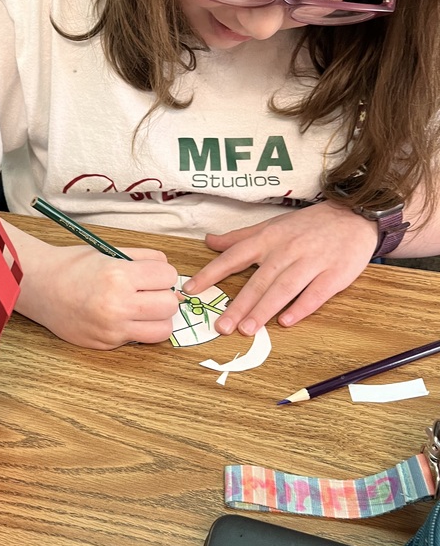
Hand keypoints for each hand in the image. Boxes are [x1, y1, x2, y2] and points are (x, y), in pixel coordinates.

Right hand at [17, 244, 181, 348]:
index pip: (168, 276)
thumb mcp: (108, 251)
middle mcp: (117, 305)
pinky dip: (138, 329)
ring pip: (163, 330)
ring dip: (158, 318)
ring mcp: (112, 329)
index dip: (163, 274)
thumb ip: (143, 258)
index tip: (153, 274)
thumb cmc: (73, 266)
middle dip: (164, 296)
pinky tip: (123, 317)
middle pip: (170, 305)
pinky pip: (139, 339)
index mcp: (119, 275)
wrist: (39, 287)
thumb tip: (169, 272)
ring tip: (143, 308)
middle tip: (149, 291)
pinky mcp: (106, 344)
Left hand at [182, 202, 377, 335]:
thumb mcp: (272, 225)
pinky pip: (316, 293)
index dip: (211, 273)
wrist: (354, 216)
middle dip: (239, 304)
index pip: (234, 257)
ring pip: (284, 288)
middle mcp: (287, 250)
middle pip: (259, 280)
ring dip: (265, 309)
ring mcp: (312, 262)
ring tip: (247, 329)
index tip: (191, 289)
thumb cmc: (308, 225)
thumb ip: (240, 237)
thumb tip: (209, 241)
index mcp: (268, 238)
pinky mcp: (335, 273)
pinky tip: (287, 321)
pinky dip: (301, 307)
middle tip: (222, 326)